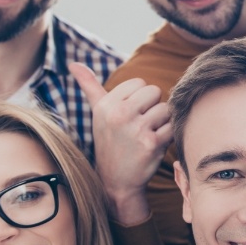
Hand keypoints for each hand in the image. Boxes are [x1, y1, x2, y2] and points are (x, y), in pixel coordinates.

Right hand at [69, 63, 172, 224]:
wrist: (116, 182)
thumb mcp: (97, 113)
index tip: (129, 114)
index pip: (140, 83)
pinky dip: (168, 136)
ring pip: (165, 109)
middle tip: (139, 125)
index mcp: (106, 104)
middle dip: (152, 107)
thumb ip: (89, 86)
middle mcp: (119, 114)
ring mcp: (135, 129)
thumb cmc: (109, 142)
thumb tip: (73, 63)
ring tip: (145, 135)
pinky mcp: (152, 143)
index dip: (139, 98)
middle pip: (155, 92)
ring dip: (161, 123)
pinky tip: (153, 145)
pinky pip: (172, 126)